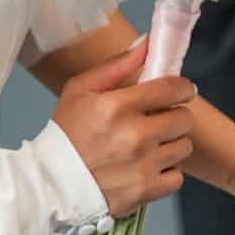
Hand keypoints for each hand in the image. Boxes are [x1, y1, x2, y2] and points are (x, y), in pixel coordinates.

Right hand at [47, 38, 195, 217]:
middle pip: (184, 118)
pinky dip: (168, 172)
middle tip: (159, 120)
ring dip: (172, 144)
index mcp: (118, 106)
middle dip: (175, 115)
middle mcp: (135, 135)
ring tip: (152, 145)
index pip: (172, 89)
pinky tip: (150, 166)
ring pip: (184, 147)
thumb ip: (117, 64)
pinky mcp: (145, 191)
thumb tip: (147, 43)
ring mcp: (143, 165)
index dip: (182, 87)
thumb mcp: (80, 90)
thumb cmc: (66, 134)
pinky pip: (178, 176)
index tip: (180, 90)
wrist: (50, 185)